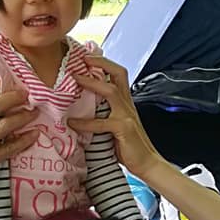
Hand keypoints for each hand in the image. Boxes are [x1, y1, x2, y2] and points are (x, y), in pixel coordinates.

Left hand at [68, 57, 161, 179]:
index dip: (104, 63)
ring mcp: (127, 115)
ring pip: (111, 91)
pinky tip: (72, 123)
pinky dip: (85, 123)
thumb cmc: (129, 145)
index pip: (118, 74)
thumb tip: (82, 107)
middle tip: (83, 59)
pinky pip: (101, 123)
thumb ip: (105, 113)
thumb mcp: (117, 124)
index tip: (87, 56)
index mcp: (126, 102)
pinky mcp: (124, 129)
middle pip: (118, 74)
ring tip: (75, 79)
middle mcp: (127, 104)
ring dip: (92, 83)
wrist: (147, 163)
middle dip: (101, 63)